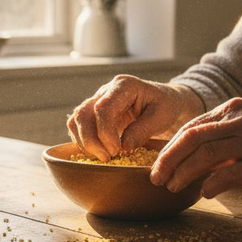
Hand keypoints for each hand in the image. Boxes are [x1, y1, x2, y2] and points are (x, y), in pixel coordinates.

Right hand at [67, 75, 203, 160]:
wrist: (164, 101)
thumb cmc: (165, 106)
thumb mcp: (162, 116)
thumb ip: (143, 129)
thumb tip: (124, 146)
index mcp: (124, 85)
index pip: (103, 108)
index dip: (105, 133)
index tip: (117, 150)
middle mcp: (106, 90)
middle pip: (83, 113)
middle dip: (91, 140)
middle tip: (108, 157)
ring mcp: (97, 100)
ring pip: (76, 119)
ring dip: (84, 142)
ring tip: (104, 156)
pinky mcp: (94, 113)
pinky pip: (78, 126)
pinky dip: (83, 141)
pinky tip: (99, 152)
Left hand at [150, 97, 241, 197]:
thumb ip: (222, 134)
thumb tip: (190, 156)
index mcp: (233, 109)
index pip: (191, 127)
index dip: (170, 147)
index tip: (158, 165)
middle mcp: (240, 120)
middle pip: (191, 138)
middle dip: (168, 160)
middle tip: (156, 178)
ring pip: (205, 155)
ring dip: (184, 174)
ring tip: (174, 188)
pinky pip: (229, 174)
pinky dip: (212, 185)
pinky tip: (204, 193)